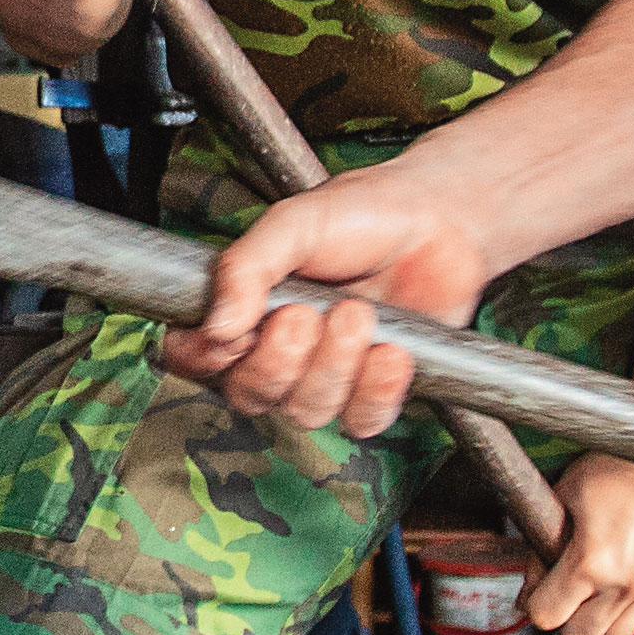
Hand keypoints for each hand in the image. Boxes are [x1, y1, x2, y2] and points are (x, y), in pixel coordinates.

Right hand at [164, 168, 492, 439]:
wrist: (439, 219)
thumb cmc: (363, 213)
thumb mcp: (294, 222)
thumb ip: (247, 267)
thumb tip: (217, 323)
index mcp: (243, 308)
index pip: (194, 356)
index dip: (205, 357)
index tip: (233, 334)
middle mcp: (278, 348)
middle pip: (250, 394)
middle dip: (279, 361)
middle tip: (307, 314)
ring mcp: (326, 373)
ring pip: (306, 411)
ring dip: (334, 367)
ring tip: (360, 314)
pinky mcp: (374, 390)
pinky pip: (360, 421)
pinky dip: (377, 390)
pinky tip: (392, 350)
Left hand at [526, 457, 633, 634]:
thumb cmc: (609, 470)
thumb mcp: (560, 502)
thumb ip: (541, 551)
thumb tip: (528, 591)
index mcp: (589, 562)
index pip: (547, 615)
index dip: (534, 607)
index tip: (536, 598)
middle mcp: (622, 582)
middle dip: (563, 624)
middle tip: (562, 608)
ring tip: (589, 622)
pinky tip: (632, 624)